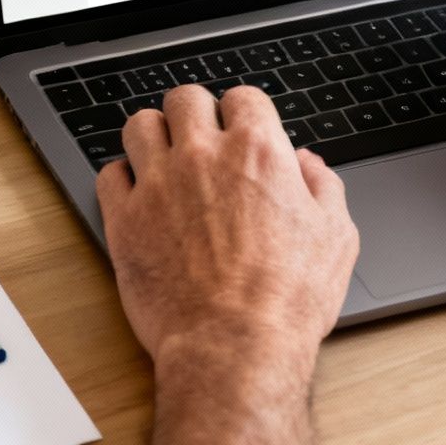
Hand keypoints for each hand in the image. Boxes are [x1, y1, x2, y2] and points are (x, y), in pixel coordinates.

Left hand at [95, 85, 358, 378]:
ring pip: (139, 125)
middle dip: (194, 113)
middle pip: (185, 99)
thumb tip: (309, 164)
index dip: (244, 113)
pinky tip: (138, 195)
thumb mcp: (336, 238)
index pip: (242, 98)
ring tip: (163, 158)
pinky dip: (122, 179)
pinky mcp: (124, 219)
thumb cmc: (287, 300)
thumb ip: (323, 187)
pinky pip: (109, 174)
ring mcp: (158, 185)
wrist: (234, 346)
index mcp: (257, 153)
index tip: (241, 130)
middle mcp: (202, 157)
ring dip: (153, 135)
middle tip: (200, 138)